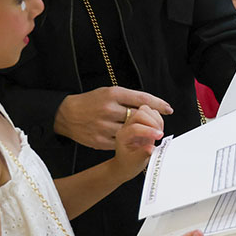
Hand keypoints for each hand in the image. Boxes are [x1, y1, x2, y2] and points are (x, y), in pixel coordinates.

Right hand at [55, 88, 172, 150]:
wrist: (66, 115)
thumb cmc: (91, 102)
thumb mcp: (108, 92)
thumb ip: (127, 98)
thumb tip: (150, 105)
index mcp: (113, 94)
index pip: (142, 98)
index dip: (158, 104)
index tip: (169, 109)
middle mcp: (109, 109)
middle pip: (139, 117)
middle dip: (151, 123)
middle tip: (159, 126)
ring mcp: (103, 126)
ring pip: (131, 132)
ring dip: (141, 135)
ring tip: (147, 135)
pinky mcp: (99, 140)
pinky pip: (120, 143)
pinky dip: (128, 143)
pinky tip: (132, 142)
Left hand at [112, 105, 164, 178]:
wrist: (125, 164)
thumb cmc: (128, 163)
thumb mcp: (135, 162)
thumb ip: (143, 154)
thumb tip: (152, 148)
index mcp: (122, 136)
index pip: (135, 127)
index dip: (149, 131)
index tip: (159, 136)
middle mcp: (127, 126)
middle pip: (140, 113)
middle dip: (153, 122)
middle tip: (159, 134)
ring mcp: (134, 122)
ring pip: (146, 110)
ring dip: (156, 119)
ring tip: (159, 132)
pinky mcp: (142, 121)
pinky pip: (151, 112)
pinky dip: (158, 118)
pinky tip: (159, 129)